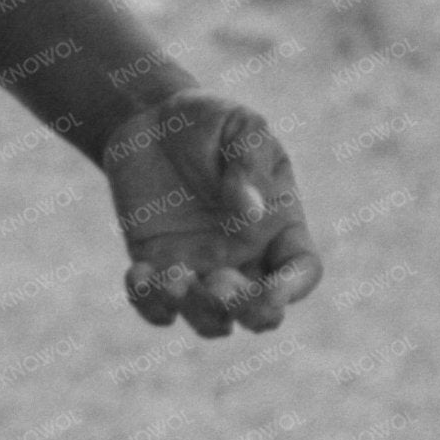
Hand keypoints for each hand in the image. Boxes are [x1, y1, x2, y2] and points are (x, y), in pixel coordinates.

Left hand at [100, 92, 324, 337]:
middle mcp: (245, 258)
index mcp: (279, 226)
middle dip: (245, 313)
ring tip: (173, 275)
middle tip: (218, 283)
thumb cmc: (210, 121)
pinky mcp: (157, 268)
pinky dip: (148, 303)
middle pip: (260, 315)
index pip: (301, 272)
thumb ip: (248, 164)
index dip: (292, 290)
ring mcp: (201, 268)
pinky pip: (156, 307)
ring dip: (196, 312)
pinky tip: (138, 272)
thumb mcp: (240, 126)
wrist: (149, 118)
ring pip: (210, 322)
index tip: (271, 290)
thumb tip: (249, 213)